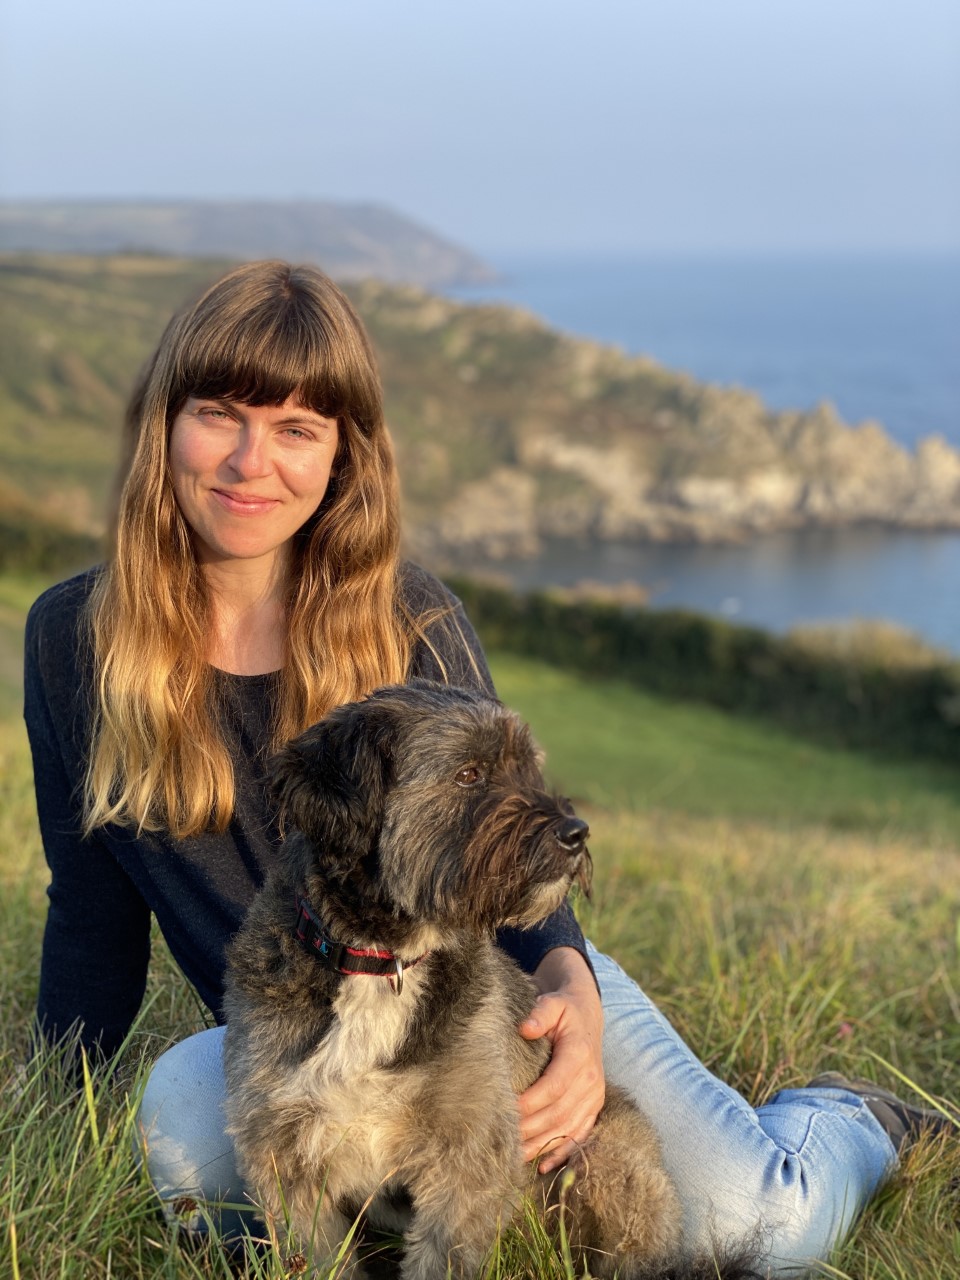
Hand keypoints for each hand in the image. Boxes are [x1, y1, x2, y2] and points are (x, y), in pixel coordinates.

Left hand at [517, 948, 604, 1173]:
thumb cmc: (564, 1010)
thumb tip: (525, 1027)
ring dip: (542, 1145)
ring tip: (515, 1157)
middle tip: (503, 1141)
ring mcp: (594, 1097)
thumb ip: (541, 1013)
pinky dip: (563, 1153)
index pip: (554, 1085)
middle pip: (559, 1112)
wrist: (588, 1016)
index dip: (531, 1102)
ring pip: (568, 1128)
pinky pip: (580, 1135)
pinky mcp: (593, 1107)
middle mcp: (590, 1080)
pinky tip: (544, 1166)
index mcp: (579, 1055)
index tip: (506, 1111)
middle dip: (531, 1129)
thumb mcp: (554, 1003)